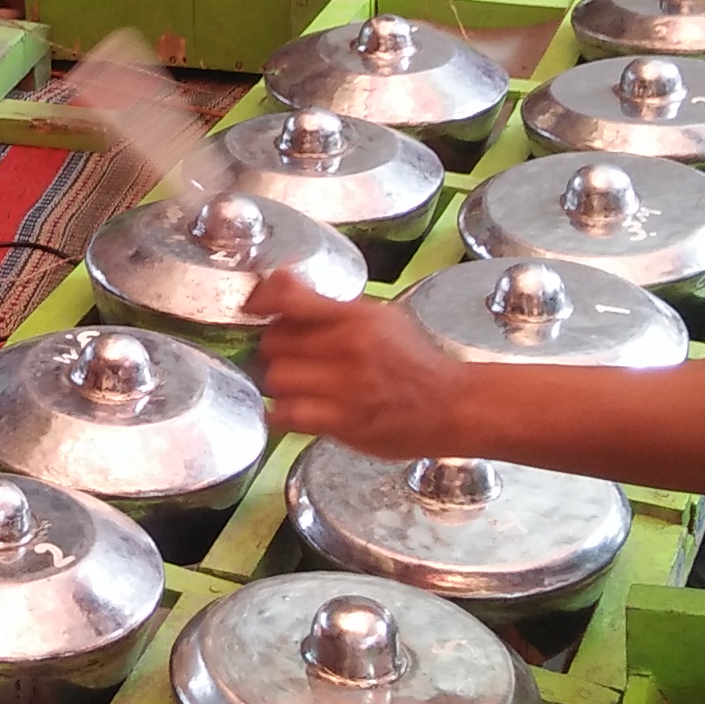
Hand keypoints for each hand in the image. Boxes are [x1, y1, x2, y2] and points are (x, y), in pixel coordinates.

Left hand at [244, 275, 475, 454]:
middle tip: (290, 356)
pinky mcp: (345, 422)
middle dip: (275, 349)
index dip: (262, 299)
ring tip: (297, 385)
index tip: (252, 306)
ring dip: (279, 383)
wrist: (452, 405)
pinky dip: (283, 414)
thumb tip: (281, 281)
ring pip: (276, 379)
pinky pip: (289, 415)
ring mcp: (346, 386)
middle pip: (273, 342)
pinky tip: (293, 410)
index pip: (290, 298)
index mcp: (356, 316)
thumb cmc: (415, 361)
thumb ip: (331, 305)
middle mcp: (349, 347)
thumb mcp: (381, 317)